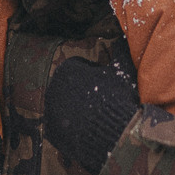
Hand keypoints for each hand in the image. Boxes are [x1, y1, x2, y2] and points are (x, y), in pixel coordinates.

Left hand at [44, 53, 139, 174]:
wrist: (116, 135)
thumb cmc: (120, 98)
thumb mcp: (123, 72)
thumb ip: (120, 53)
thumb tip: (122, 39)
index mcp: (68, 69)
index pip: (79, 68)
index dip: (94, 76)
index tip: (106, 86)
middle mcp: (53, 88)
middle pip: (69, 87)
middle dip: (82, 93)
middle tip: (101, 103)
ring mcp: (50, 112)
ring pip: (64, 107)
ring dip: (76, 111)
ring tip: (96, 119)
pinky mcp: (52, 134)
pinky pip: (61, 128)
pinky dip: (71, 130)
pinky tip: (88, 132)